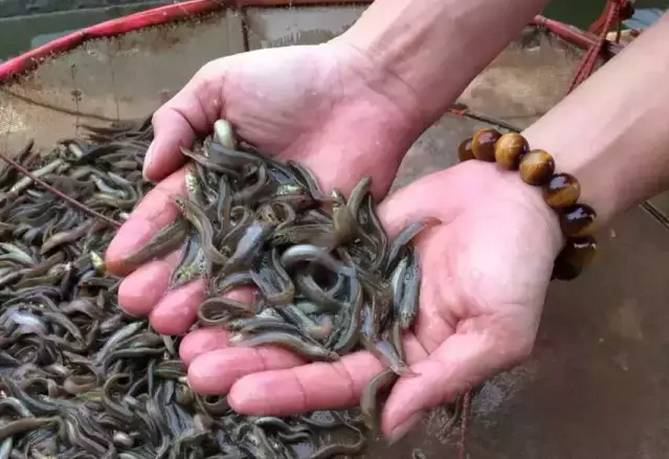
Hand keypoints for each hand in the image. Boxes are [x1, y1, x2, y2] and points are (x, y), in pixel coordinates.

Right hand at [105, 42, 424, 332]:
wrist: (363, 91)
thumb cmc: (290, 80)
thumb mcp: (220, 85)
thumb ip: (178, 120)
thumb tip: (146, 170)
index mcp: (213, 176)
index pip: (170, 211)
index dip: (143, 236)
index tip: (118, 263)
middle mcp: (239, 210)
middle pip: (196, 251)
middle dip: (164, 279)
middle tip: (138, 306)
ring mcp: (276, 232)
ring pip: (232, 274)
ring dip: (200, 301)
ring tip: (170, 324)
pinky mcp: (313, 246)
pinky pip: (281, 280)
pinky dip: (256, 303)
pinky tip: (227, 325)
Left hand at [181, 160, 563, 440]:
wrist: (513, 198)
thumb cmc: (517, 270)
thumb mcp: (495, 334)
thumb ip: (442, 378)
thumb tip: (391, 427)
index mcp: (402, 357)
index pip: (338, 383)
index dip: (290, 391)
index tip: (239, 395)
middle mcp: (370, 327)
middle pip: (301, 351)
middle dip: (249, 362)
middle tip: (193, 366)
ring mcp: (353, 284)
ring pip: (290, 309)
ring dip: (244, 321)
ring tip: (189, 328)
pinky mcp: (345, 244)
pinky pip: (298, 260)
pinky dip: (262, 270)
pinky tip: (223, 274)